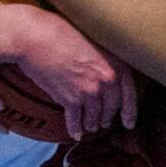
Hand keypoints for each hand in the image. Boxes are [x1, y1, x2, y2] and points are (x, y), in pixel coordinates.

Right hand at [15, 12, 137, 139]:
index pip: (129, 93)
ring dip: (92, 124)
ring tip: (90, 127)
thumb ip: (101, 61)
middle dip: (108, 118)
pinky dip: (75, 129)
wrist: (35, 37)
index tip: (129, 123)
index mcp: (114, 64)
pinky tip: (75, 134)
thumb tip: (103, 75)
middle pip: (111, 108)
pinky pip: (75, 120)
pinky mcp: (69, 99)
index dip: (130, 111)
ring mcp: (88, 91)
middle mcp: (105, 80)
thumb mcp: (91, 43)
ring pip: (94, 116)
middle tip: (105, 123)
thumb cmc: (60, 32)